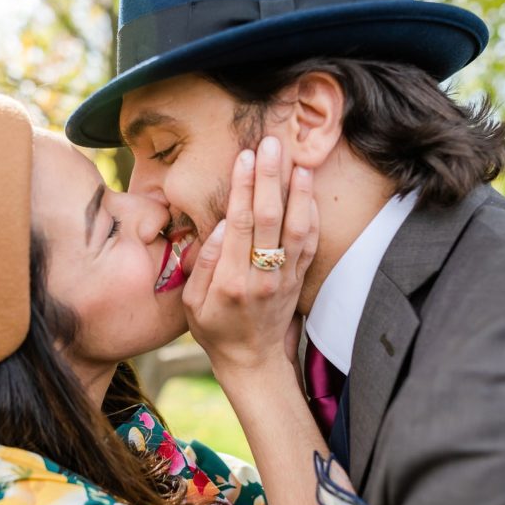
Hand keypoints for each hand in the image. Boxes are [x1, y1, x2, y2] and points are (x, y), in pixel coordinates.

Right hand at [183, 136, 316, 382]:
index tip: (246, 157)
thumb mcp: (192, 303)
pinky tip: (308, 191)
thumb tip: (220, 226)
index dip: (244, 188)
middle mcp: (262, 278)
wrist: (252, 360)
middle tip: (272, 144)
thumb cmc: (215, 330)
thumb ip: (204, 264)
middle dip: (271, 178)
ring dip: (298, 192)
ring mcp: (285, 279)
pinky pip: (310, 243)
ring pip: (297, 228)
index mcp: (230, 282)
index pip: (240, 224)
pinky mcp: (299, 280)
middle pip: (270, 218)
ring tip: (297, 161)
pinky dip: (312, 214)